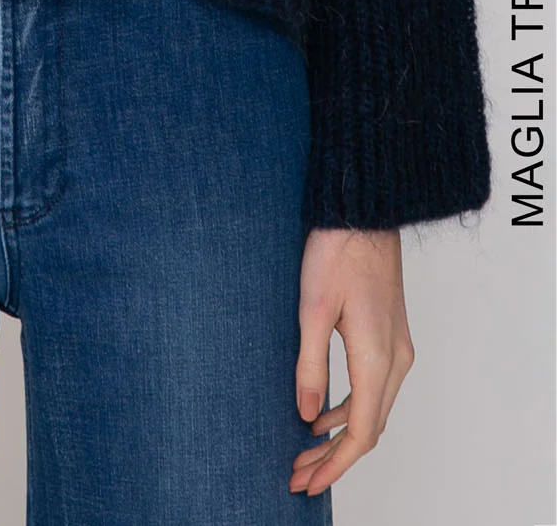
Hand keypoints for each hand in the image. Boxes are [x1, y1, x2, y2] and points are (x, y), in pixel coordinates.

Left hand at [290, 227, 414, 496]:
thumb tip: (306, 416)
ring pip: (374, 410)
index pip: (360, 433)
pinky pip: (375, 388)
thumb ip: (310, 365)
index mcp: (377, 359)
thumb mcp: (312, 309)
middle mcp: (396, 360)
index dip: (333, 464)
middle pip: (369, 428)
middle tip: (298, 474)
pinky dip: (350, 408)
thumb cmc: (337, 251)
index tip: (305, 482)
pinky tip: (322, 410)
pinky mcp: (391, 335)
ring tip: (305, 448)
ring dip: (341, 433)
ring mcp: (398, 348)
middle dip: (334, 457)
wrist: (365, 212)